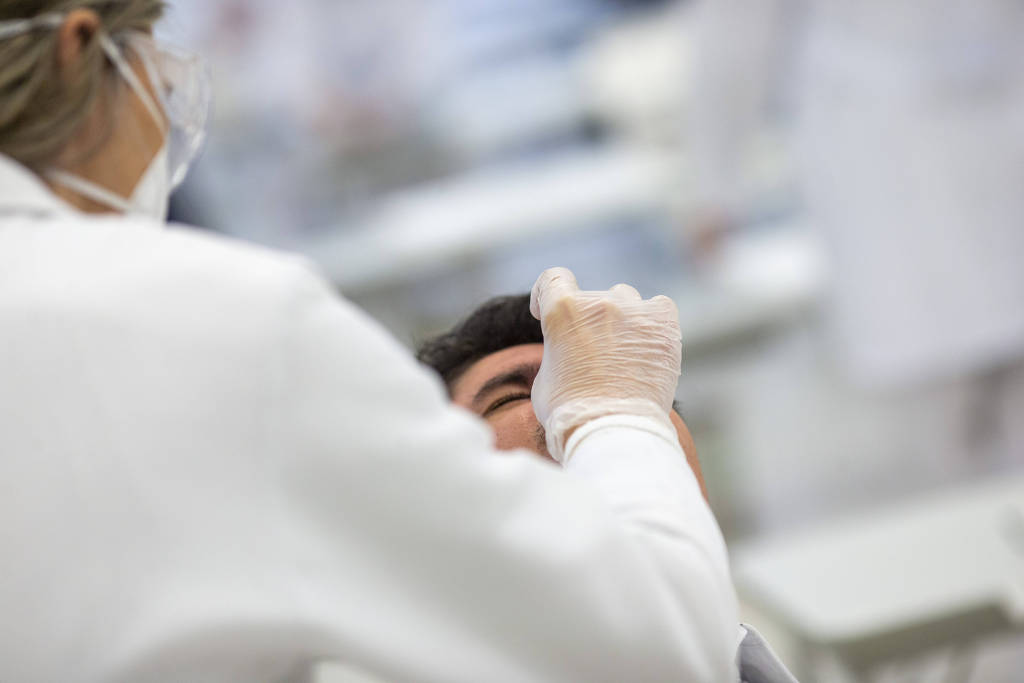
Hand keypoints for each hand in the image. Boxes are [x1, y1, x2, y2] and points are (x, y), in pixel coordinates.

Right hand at [530, 268, 681, 461]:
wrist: (614, 432)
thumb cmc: (571, 413)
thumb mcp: (544, 377)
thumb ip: (556, 350)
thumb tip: (568, 349)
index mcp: (562, 311)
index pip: (552, 279)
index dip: (545, 294)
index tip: (546, 313)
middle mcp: (600, 303)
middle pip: (592, 297)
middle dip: (588, 321)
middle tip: (592, 354)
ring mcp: (636, 312)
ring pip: (626, 299)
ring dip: (621, 318)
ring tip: (622, 352)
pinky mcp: (665, 327)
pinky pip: (660, 307)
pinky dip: (653, 320)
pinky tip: (649, 343)